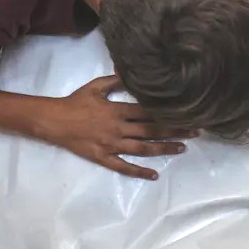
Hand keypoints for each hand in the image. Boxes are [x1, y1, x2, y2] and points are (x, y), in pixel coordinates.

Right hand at [40, 75, 195, 178]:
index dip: (168, 113)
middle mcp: (118, 128)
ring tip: (181, 148)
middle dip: (175, 131)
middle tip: (195, 132)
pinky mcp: (103, 157)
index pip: (148, 112)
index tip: (186, 113)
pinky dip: (139, 172)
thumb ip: (115, 81)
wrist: (54, 120)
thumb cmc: (75, 102)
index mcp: (117, 110)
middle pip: (151, 130)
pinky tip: (154, 175)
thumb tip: (132, 73)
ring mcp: (111, 145)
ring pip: (143, 149)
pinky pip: (124, 167)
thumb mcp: (95, 87)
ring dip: (163, 149)